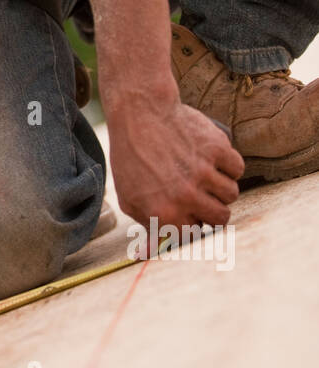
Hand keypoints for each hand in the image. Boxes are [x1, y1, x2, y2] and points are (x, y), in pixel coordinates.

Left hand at [108, 98, 243, 234]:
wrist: (140, 113)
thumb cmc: (133, 157)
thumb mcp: (129, 197)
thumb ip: (145, 226)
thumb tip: (144, 254)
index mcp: (164, 212)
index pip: (194, 235)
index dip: (193, 224)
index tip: (189, 214)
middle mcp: (186, 196)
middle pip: (221, 218)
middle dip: (212, 209)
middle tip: (200, 194)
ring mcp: (204, 172)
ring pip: (232, 194)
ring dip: (221, 186)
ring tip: (204, 173)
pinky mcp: (217, 149)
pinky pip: (238, 168)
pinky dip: (229, 164)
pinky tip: (212, 158)